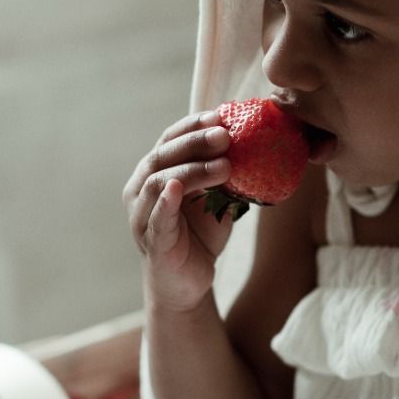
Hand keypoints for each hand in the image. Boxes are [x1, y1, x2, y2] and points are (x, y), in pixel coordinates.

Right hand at [123, 109, 234, 311]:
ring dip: (192, 170)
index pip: (169, 140)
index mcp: (155, 173)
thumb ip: (225, 173)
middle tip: (225, 134)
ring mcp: (142, 215)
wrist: (188, 283)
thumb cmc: (200, 235)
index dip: (192, 125)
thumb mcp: (217, 198)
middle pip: (163, 156)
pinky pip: (156, 218)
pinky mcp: (151, 241)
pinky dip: (165, 202)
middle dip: (195, 142)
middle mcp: (141, 189)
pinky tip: (176, 188)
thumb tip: (257, 141)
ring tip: (225, 165)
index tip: (220, 114)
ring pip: (159, 183)